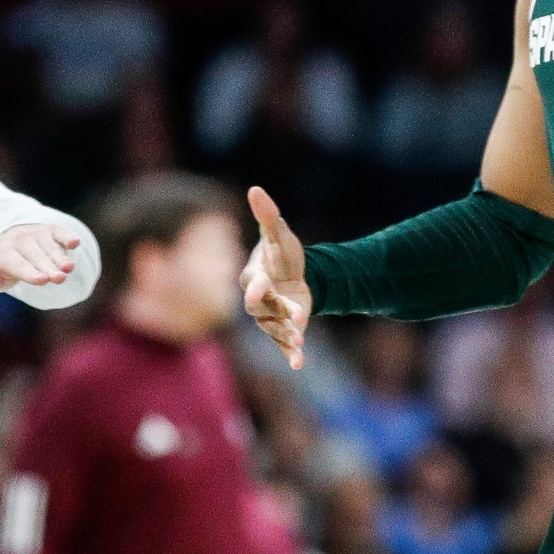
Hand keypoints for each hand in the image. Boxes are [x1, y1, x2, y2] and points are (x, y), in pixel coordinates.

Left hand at [0, 223, 81, 292]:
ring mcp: (37, 234)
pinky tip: (74, 243)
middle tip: (59, 278)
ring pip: (50, 247)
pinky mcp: (51, 230)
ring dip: (60, 257)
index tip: (41, 280)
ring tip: (69, 268)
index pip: (17, 264)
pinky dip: (66, 236)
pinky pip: (59, 232)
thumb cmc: (4, 266)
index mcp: (3, 254)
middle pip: (36, 257)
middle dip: (48, 267)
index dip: (29, 272)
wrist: (14, 239)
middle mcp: (20, 241)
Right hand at [241, 186, 311, 368]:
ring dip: (285, 335)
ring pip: (274, 328)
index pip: (254, 281)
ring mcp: (270, 316)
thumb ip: (267, 215)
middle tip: (284, 317)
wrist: (291, 273)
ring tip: (300, 341)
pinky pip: (283, 343)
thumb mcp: (278, 234)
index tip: (260, 290)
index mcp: (256, 275)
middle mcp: (259, 299)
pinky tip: (299, 363)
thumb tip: (255, 190)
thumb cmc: (280, 253)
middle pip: (262, 308)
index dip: (257, 286)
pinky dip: (290, 354)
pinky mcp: (283, 328)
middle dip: (272, 313)